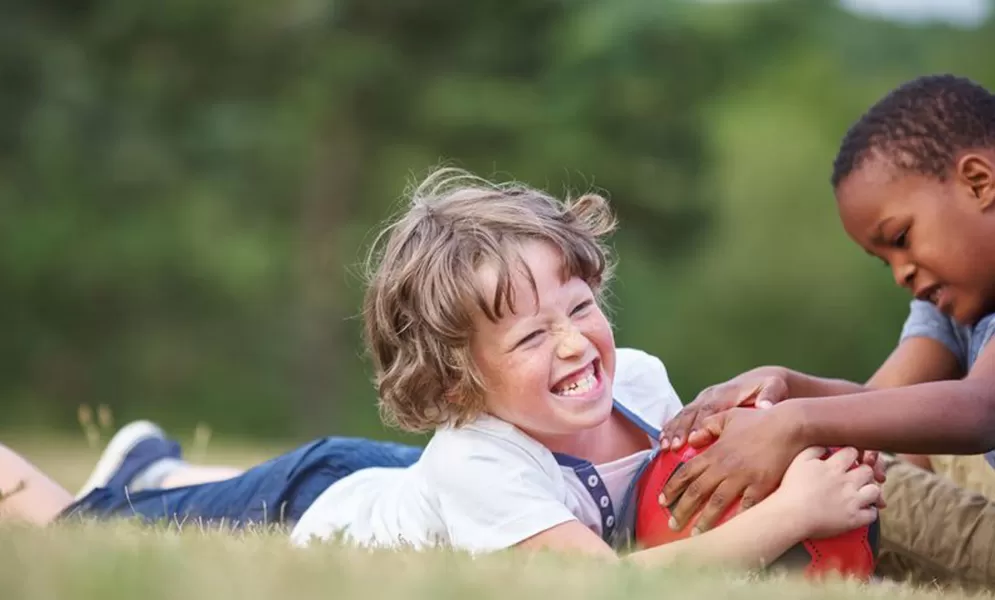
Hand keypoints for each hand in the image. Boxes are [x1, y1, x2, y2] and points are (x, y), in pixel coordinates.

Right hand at [659, 367, 789, 450]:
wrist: (763, 380)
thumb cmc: (769, 388)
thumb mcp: (775, 387)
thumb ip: (770, 396)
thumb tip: (765, 406)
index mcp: (726, 393)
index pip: (709, 408)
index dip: (699, 423)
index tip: (692, 439)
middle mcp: (710, 395)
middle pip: (691, 412)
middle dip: (680, 429)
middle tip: (673, 446)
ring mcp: (702, 400)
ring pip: (683, 414)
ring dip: (672, 430)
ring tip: (664, 447)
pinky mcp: (699, 407)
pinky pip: (682, 418)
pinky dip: (671, 430)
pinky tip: (664, 445)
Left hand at [660, 406, 804, 533]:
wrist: (789, 425)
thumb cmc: (759, 420)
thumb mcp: (728, 417)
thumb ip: (708, 426)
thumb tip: (691, 439)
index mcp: (714, 452)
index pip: (686, 473)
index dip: (672, 488)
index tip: (662, 502)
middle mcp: (724, 467)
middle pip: (697, 491)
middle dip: (682, 510)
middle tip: (672, 524)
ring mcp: (743, 477)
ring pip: (717, 503)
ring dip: (704, 520)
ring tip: (696, 534)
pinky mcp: (761, 486)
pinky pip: (746, 507)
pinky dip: (737, 519)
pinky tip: (729, 531)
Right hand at [769, 446, 881, 538]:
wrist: (790, 515)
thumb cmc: (791, 488)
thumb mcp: (799, 461)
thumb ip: (815, 449)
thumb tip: (827, 446)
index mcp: (833, 467)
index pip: (852, 452)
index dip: (851, 455)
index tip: (846, 460)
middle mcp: (846, 482)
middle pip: (868, 471)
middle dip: (863, 472)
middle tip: (855, 477)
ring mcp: (852, 501)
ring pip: (875, 491)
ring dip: (870, 491)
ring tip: (860, 493)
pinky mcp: (854, 519)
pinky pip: (873, 514)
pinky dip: (869, 511)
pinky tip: (860, 509)